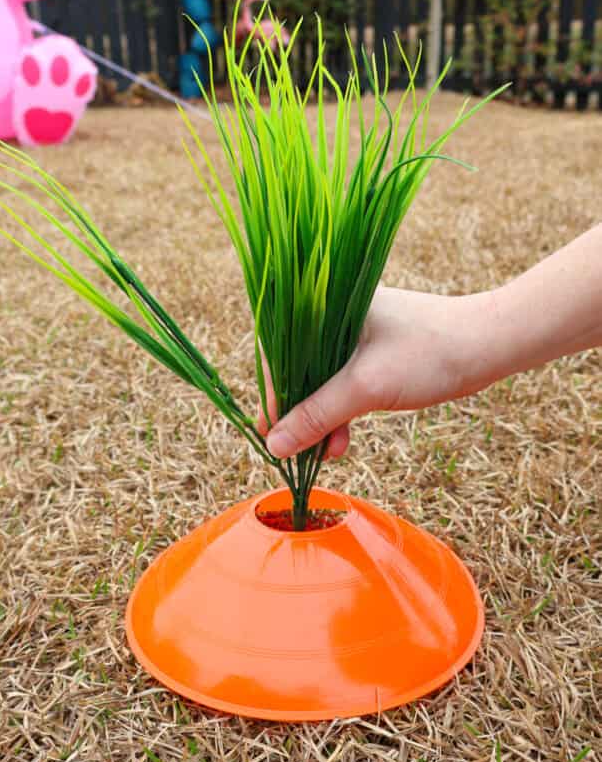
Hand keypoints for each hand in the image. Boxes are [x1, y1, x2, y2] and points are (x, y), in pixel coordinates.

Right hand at [262, 287, 494, 459]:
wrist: (490, 345)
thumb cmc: (430, 353)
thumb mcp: (367, 387)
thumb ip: (317, 415)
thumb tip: (274, 445)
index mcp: (326, 308)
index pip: (278, 353)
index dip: (272, 395)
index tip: (272, 433)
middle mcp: (334, 318)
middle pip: (296, 372)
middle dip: (297, 414)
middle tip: (298, 451)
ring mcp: (355, 337)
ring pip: (321, 383)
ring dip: (321, 420)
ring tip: (328, 452)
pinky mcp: (373, 355)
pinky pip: (342, 386)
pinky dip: (340, 414)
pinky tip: (342, 440)